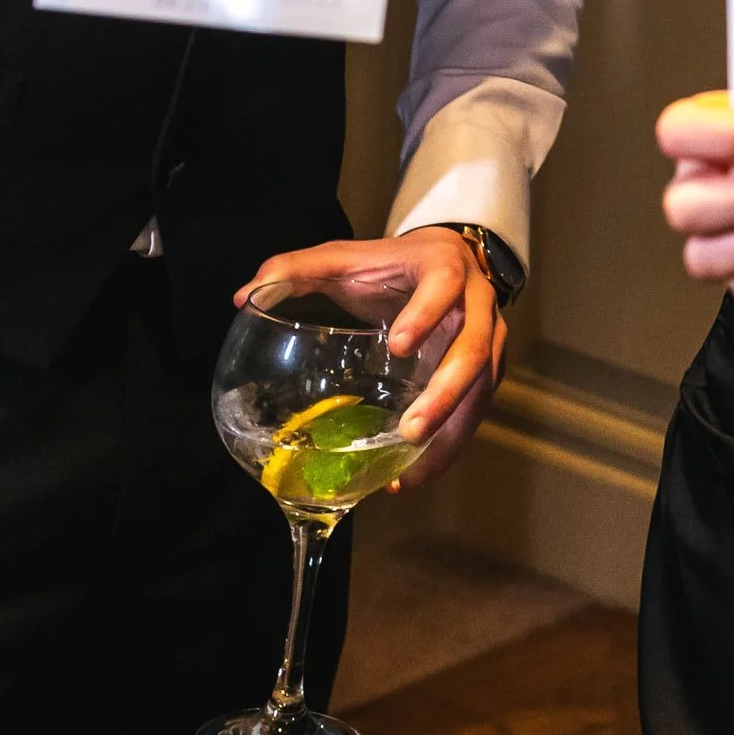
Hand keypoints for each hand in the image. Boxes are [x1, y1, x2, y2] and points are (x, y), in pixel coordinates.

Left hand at [235, 226, 507, 485]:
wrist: (446, 259)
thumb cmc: (388, 264)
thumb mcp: (344, 258)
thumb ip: (294, 269)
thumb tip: (243, 296)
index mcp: (443, 266)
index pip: (444, 285)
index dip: (426, 314)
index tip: (396, 345)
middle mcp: (477, 301)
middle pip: (476, 347)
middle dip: (446, 394)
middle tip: (409, 432)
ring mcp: (490, 336)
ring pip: (484, 387)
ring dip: (451, 432)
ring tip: (409, 474)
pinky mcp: (489, 369)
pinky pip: (476, 411)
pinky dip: (448, 447)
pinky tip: (410, 476)